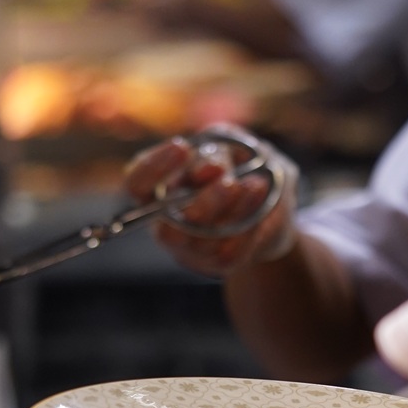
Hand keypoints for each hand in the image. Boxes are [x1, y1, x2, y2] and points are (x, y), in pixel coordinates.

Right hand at [125, 131, 296, 277]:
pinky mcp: (217, 262)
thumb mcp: (228, 144)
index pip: (136, 183)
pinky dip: (249, 230)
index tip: (182, 147)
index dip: (154, 167)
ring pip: (203, 242)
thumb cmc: (237, 163)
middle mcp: (165, 222)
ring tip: (257, 184)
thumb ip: (214, 152)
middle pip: (168, 227)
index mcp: (156, 188)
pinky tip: (261, 206)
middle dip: (203, 204)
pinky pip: (229, 254)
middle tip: (230, 182)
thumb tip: (207, 171)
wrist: (272, 198)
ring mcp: (190, 248)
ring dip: (233, 213)